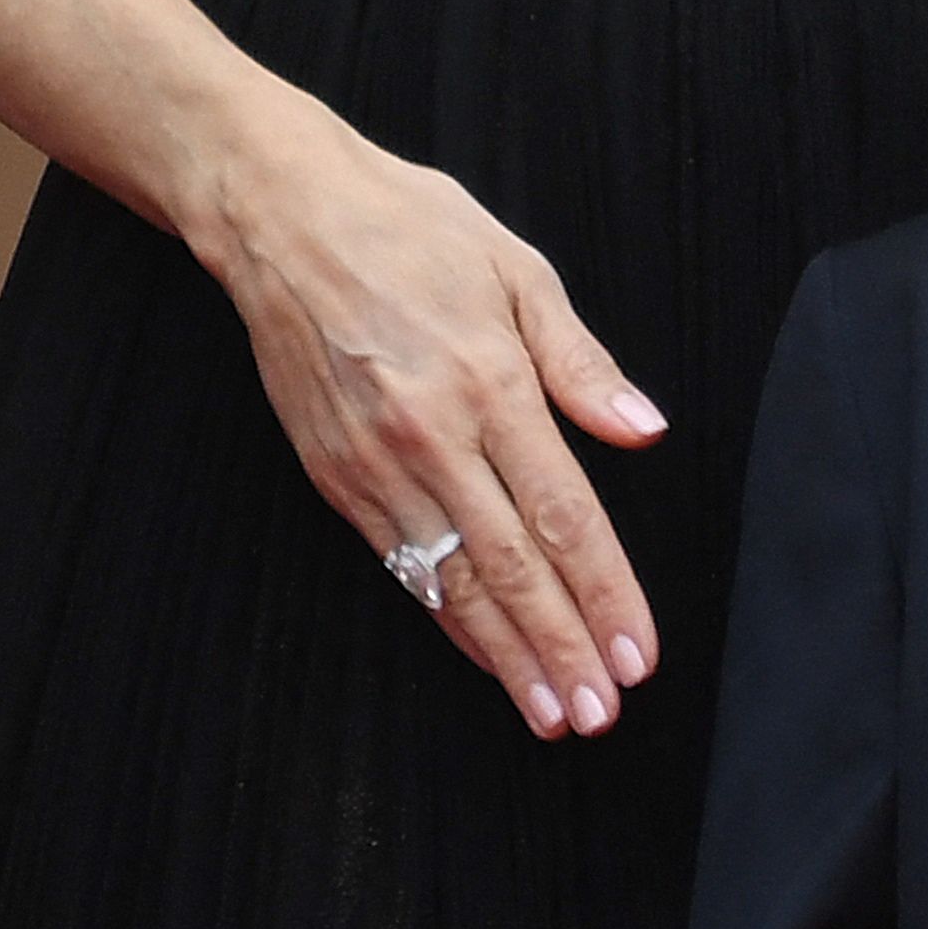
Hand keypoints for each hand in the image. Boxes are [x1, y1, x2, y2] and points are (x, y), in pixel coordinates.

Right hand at [192, 93, 667, 735]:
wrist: (283, 216)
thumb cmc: (414, 228)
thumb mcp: (520, 271)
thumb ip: (582, 364)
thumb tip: (644, 432)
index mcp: (491, 385)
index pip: (564, 515)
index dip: (603, 593)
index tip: (634, 652)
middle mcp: (432, 438)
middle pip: (511, 567)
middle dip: (558, 648)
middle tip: (597, 712)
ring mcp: (375, 465)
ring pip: (451, 581)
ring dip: (504, 653)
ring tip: (548, 711)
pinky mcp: (333, 476)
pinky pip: (400, 562)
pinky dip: (444, 616)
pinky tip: (479, 653)